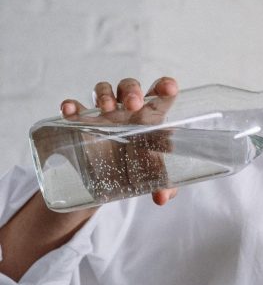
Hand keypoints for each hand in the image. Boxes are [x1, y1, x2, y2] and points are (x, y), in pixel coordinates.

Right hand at [58, 77, 180, 205]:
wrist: (113, 179)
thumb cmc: (143, 167)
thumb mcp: (155, 177)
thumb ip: (165, 186)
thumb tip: (162, 198)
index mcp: (153, 118)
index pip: (160, 95)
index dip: (165, 87)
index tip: (169, 88)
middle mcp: (129, 111)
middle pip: (130, 88)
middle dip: (131, 91)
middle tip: (133, 105)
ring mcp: (106, 115)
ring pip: (104, 90)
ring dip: (104, 94)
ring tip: (106, 109)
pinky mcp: (85, 123)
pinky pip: (76, 108)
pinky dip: (72, 106)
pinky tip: (70, 110)